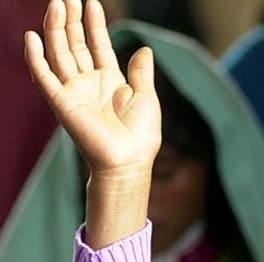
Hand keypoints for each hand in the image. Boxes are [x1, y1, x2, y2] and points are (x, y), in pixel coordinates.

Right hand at [24, 0, 161, 247]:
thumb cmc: (141, 135)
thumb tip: (145, 49)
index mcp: (110, 81)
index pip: (98, 45)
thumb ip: (140, 72)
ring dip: (55, 30)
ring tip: (56, 5)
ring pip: (60, 53)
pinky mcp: (61, 102)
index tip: (91, 2)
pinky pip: (44, 77)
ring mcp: (73, 91)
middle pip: (75, 44)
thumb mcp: (146, 96)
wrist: (130, 160)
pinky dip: (36, 58)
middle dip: (71, 21)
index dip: (94, 24)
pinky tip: (32, 37)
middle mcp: (88, 83)